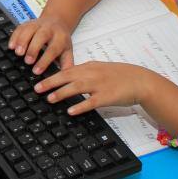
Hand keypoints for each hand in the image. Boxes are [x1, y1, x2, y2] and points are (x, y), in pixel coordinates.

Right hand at [8, 14, 73, 73]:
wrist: (58, 22)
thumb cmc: (61, 41)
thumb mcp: (68, 51)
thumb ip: (66, 65)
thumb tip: (63, 80)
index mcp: (61, 38)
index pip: (53, 49)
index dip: (44, 60)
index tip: (36, 71)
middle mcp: (50, 29)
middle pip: (41, 36)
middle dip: (33, 49)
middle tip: (27, 61)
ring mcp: (38, 24)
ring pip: (29, 30)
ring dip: (22, 41)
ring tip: (17, 53)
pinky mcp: (28, 23)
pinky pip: (20, 28)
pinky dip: (15, 36)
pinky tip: (11, 46)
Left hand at [33, 62, 155, 114]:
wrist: (140, 81)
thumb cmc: (120, 76)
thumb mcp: (100, 69)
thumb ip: (84, 73)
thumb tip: (67, 78)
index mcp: (90, 67)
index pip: (66, 69)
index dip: (51, 74)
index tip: (38, 77)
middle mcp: (92, 74)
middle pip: (67, 76)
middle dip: (50, 82)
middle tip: (37, 88)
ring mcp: (100, 85)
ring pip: (77, 87)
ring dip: (62, 93)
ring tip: (49, 98)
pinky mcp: (108, 97)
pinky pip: (91, 102)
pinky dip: (80, 106)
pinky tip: (71, 111)